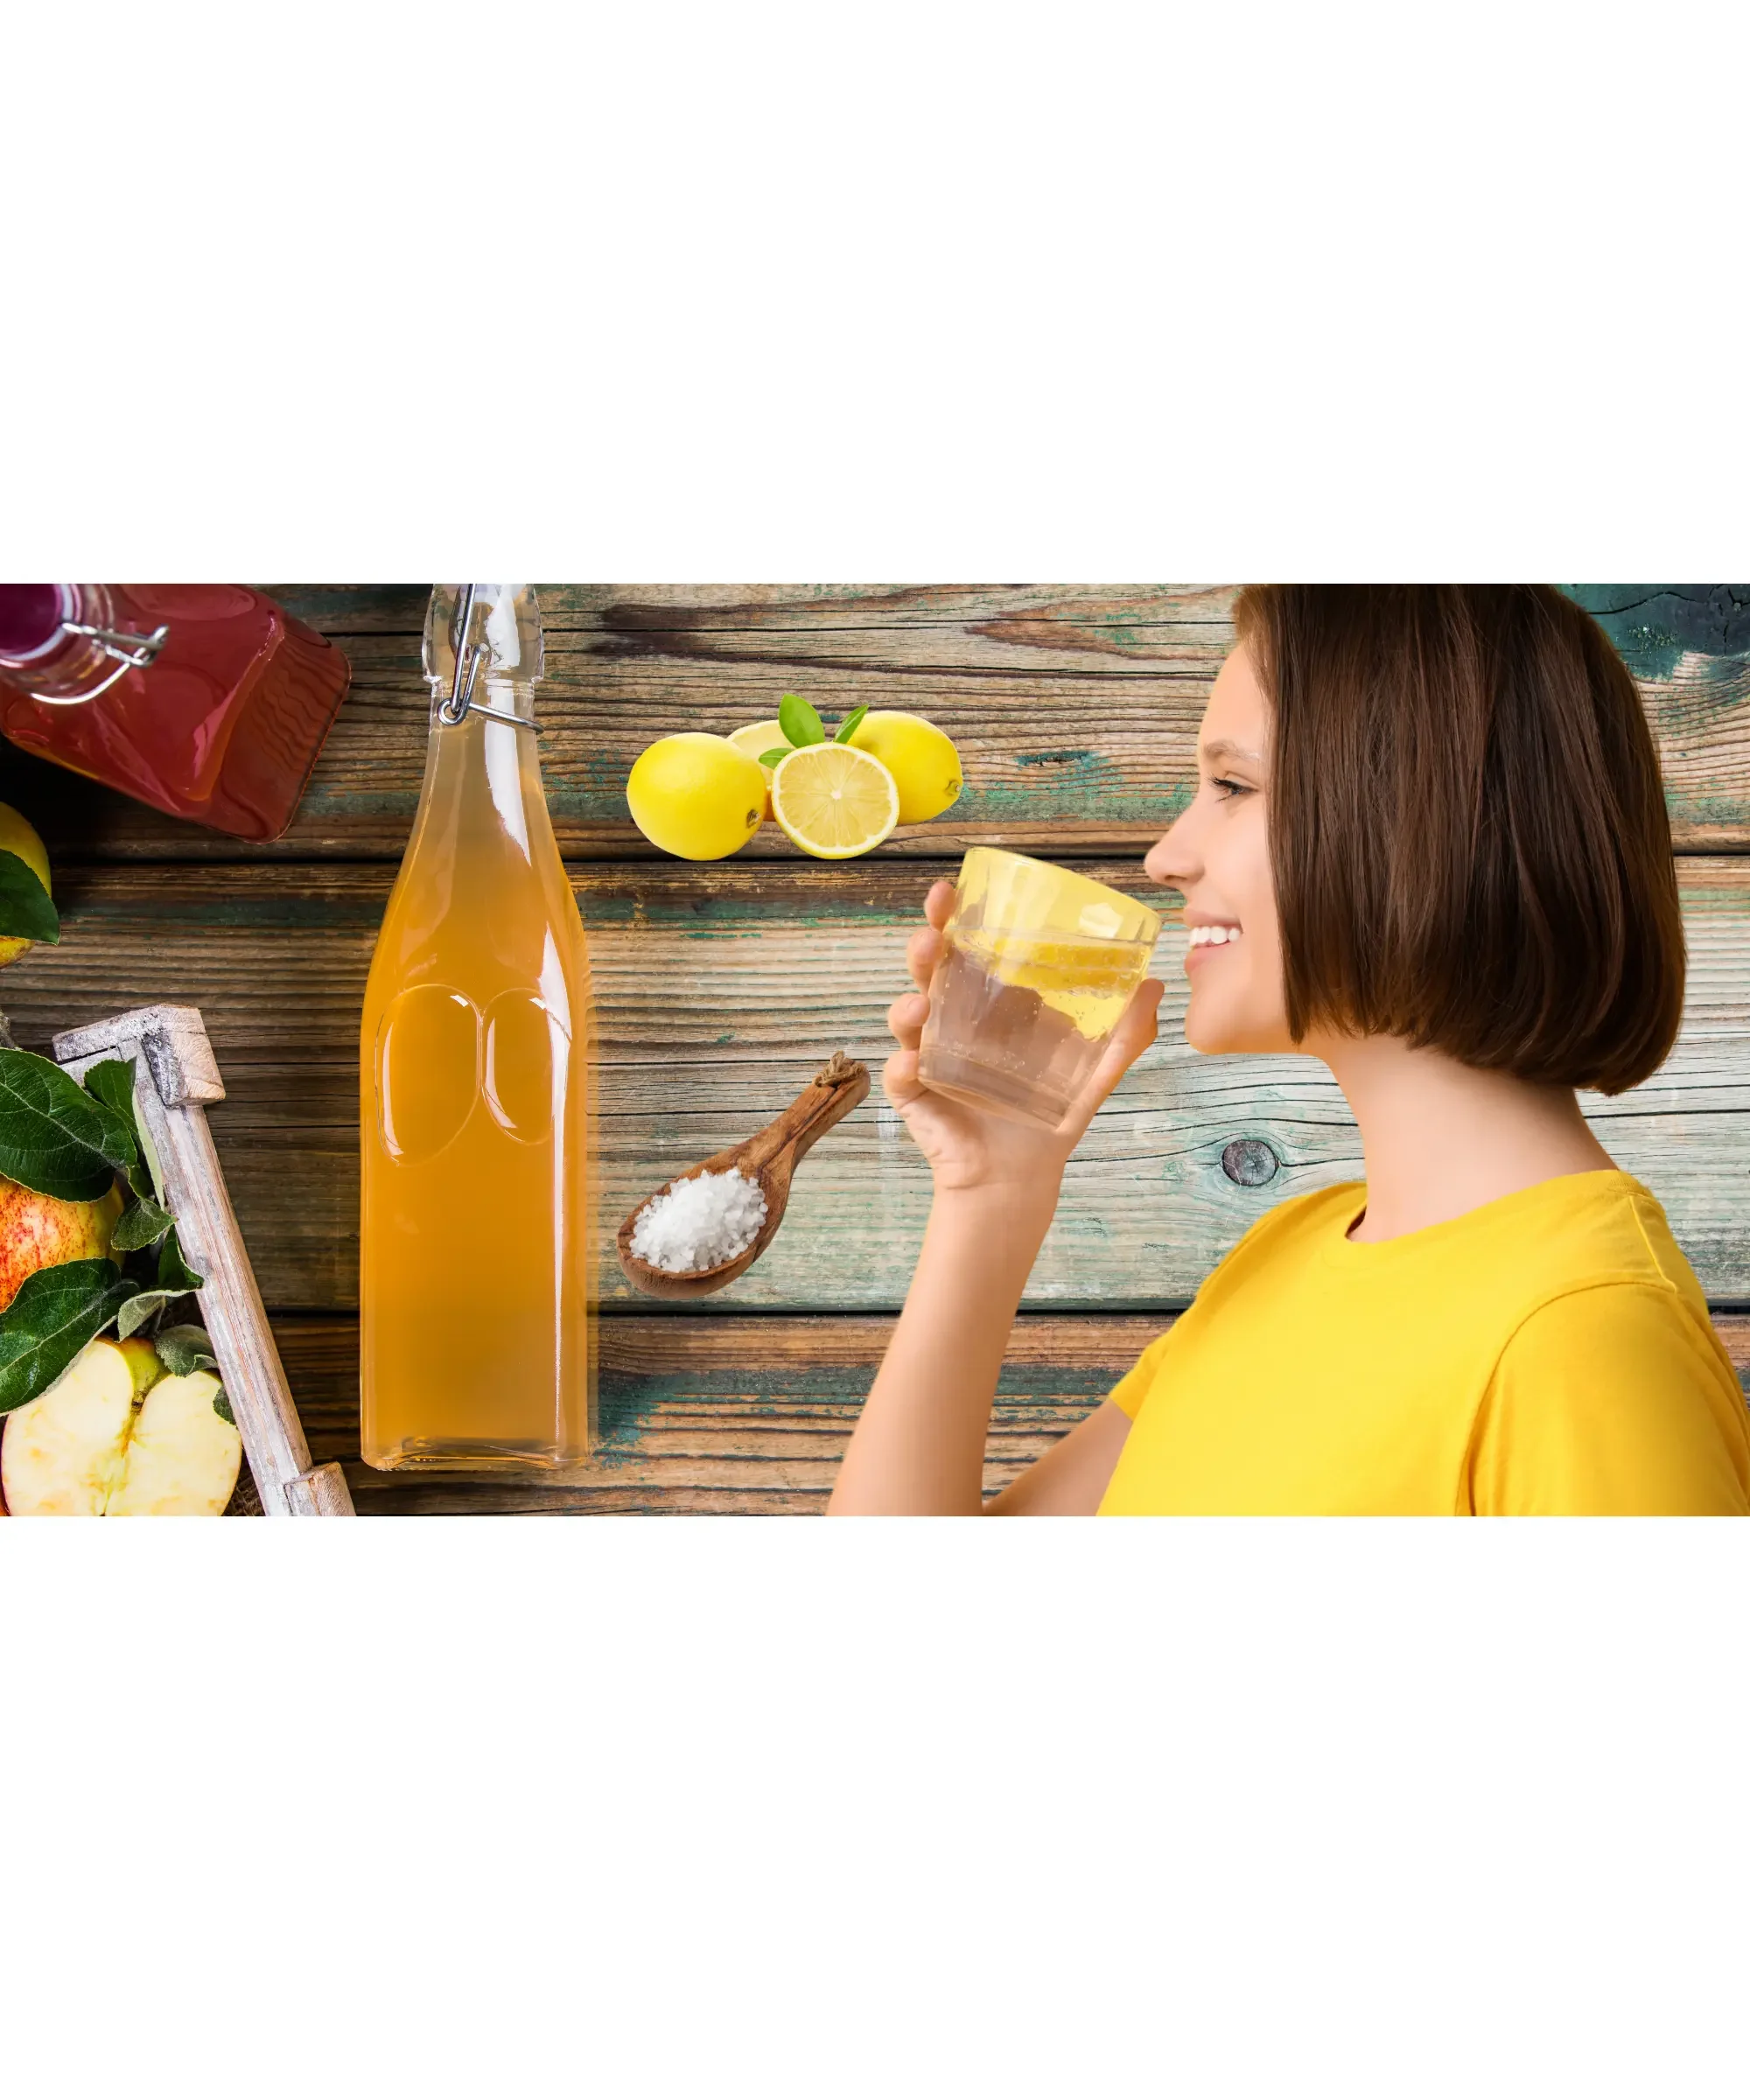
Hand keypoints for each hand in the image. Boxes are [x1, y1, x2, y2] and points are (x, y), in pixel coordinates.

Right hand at [883, 879, 1164, 1200]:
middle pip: (930, 973)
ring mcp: (928, 1056)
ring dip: (906, 1007)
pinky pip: (901, 1076)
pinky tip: (914, 1063)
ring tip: (919, 1005)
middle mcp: (951, 1023)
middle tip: (931, 937)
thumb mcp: (1093, 1073)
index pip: (967, 950)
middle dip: (924, 948)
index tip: (951, 892)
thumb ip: (1124, 1034)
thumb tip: (1157, 984)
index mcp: (988, 1006)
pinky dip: (903, 1067)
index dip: (955, 919)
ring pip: (907, 1019)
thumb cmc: (1047, 1115)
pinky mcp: (915, 1095)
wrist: (1019, 1177)